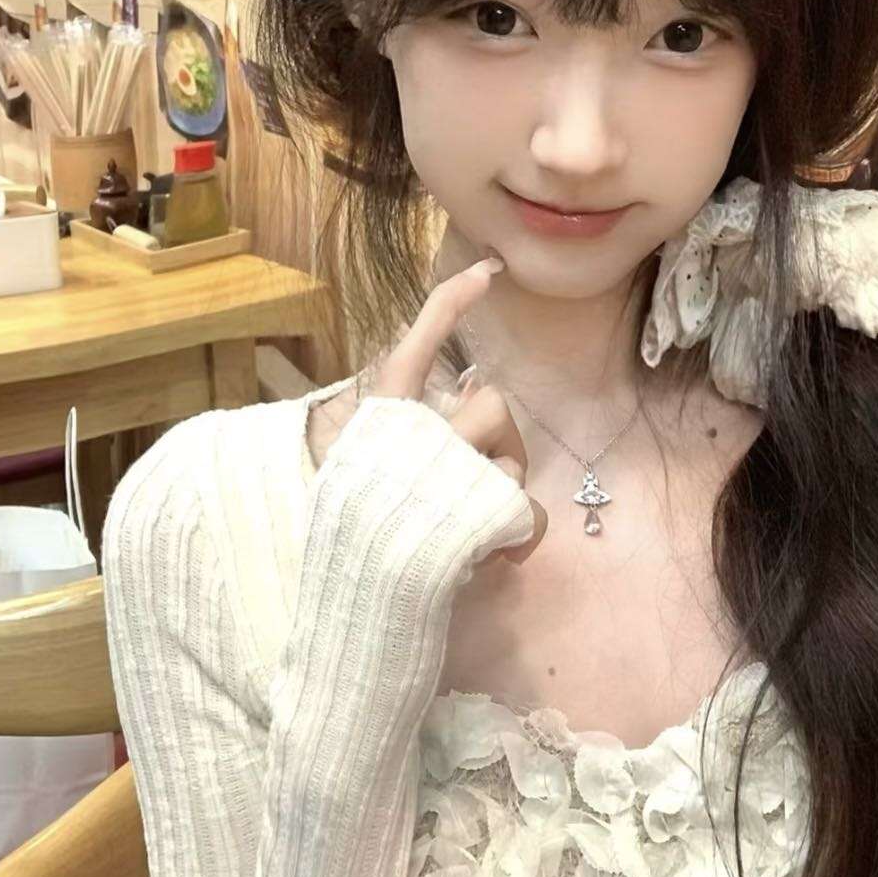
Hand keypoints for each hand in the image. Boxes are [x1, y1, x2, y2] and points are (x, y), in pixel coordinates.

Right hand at [363, 257, 548, 565]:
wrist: (350, 606)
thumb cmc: (355, 543)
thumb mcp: (360, 474)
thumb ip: (405, 437)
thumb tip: (468, 398)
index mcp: (380, 423)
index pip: (415, 347)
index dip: (451, 305)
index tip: (489, 271)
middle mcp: (414, 438)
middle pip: (491, 404)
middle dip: (504, 440)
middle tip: (490, 478)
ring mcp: (447, 473)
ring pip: (512, 456)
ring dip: (506, 490)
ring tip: (477, 530)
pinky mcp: (479, 513)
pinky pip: (526, 510)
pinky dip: (521, 536)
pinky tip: (501, 556)